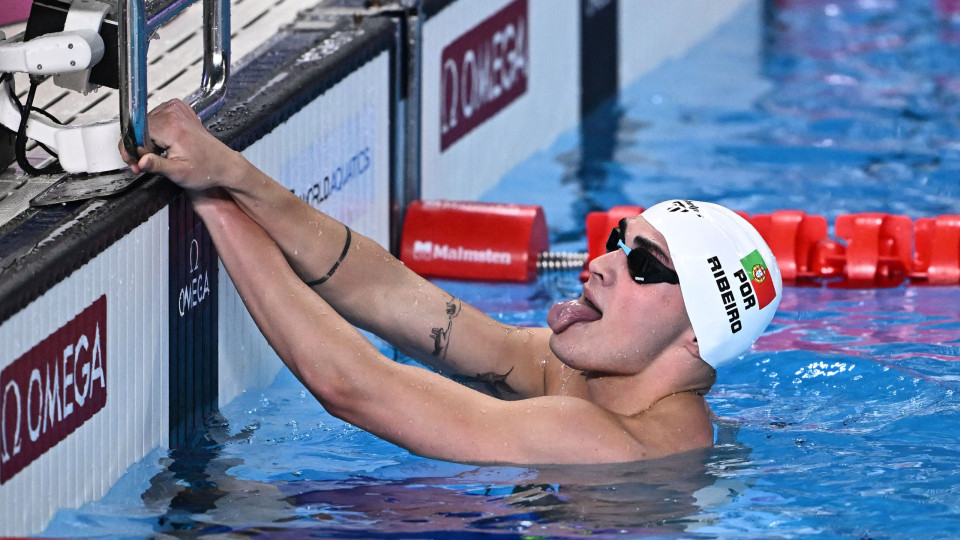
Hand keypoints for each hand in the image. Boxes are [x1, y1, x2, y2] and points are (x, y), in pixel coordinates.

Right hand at [118, 99, 241, 191]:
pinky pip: (155, 118)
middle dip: (137, 148)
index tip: (135, 163)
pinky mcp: (178, 109)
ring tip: (156, 155)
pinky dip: (155, 132)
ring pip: (145, 123)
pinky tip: (163, 144)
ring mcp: (176, 109)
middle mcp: (173, 113)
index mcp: (172, 127)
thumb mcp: (178, 173)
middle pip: (139, 128)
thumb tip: (141, 161)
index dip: (131, 150)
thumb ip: (157, 166)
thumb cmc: (206, 169)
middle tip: (143, 165)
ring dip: (145, 140)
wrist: (223, 164)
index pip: (136, 133)